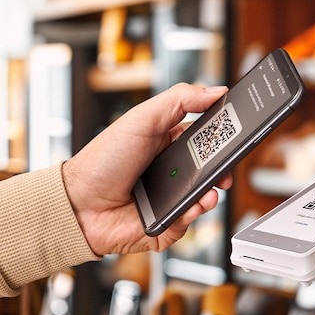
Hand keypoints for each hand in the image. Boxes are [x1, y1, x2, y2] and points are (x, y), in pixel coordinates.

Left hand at [61, 83, 232, 254]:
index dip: (222, 136)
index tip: (236, 134)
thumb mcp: (141, 119)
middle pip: (211, 169)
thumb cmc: (102, 161)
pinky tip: (186, 208)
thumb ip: (180, 100)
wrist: (79, 206)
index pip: (205, 137)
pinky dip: (192, 215)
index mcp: (167, 143)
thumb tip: (215, 91)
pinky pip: (191, 221)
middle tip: (225, 169)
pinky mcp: (168, 224)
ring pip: (205, 197)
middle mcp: (171, 171)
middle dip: (223, 169)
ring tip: (207, 192)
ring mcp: (170, 198)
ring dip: (210, 194)